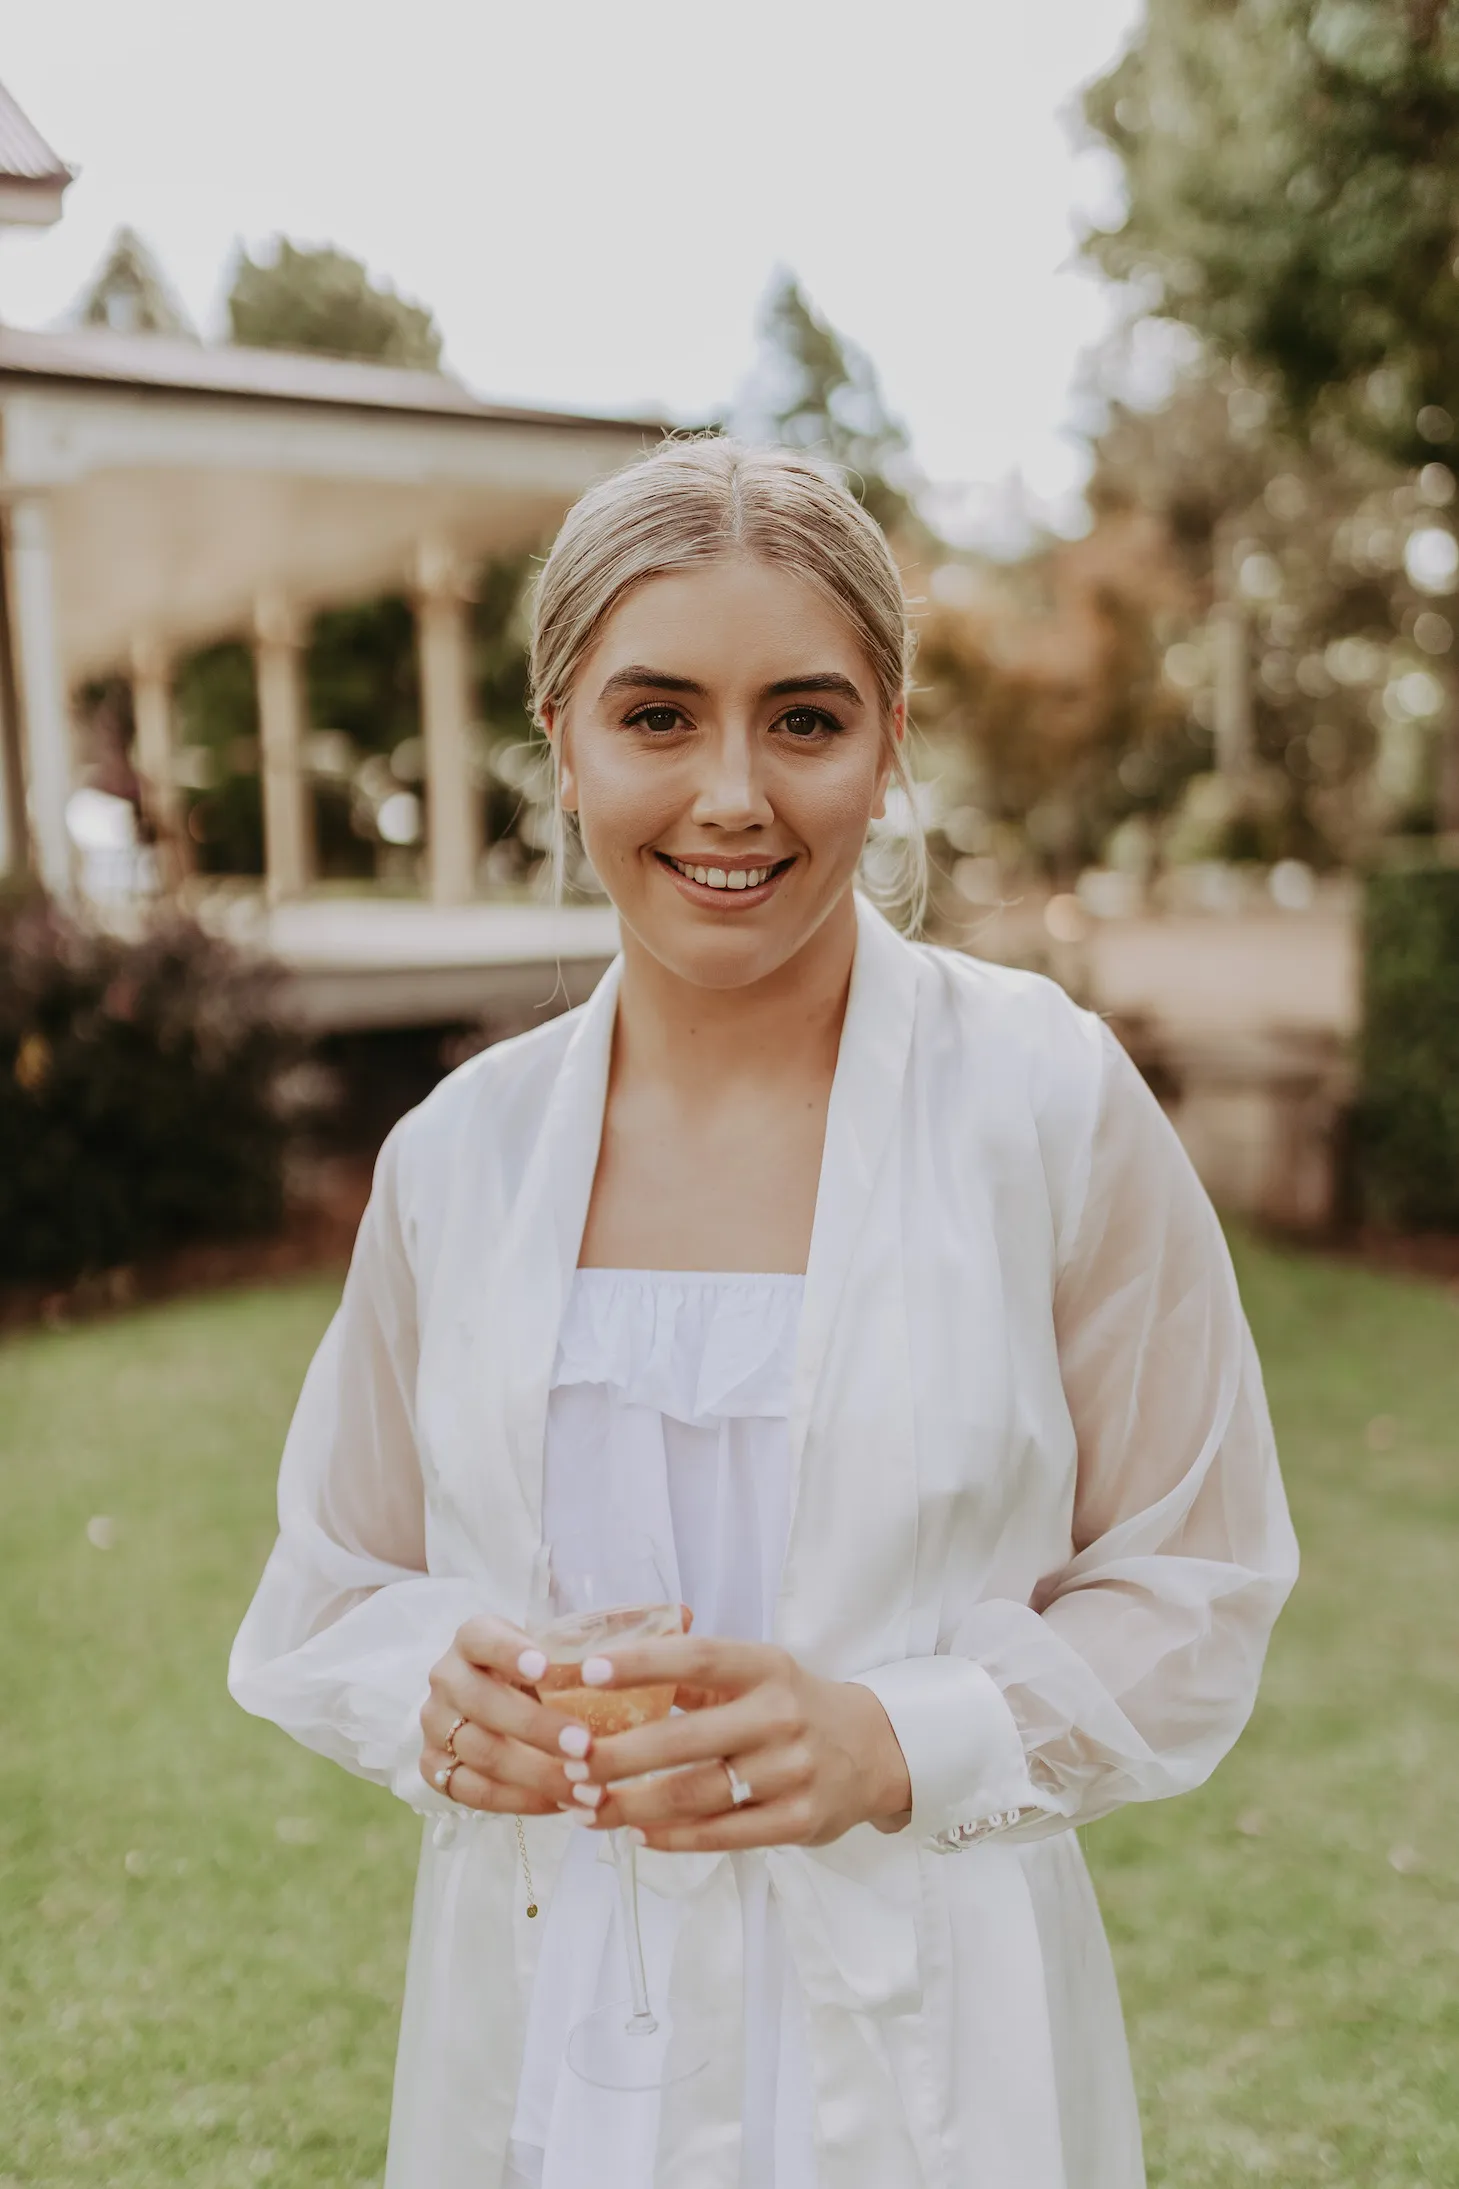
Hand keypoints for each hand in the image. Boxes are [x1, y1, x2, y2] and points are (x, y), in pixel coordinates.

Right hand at [419, 1614, 584, 1816]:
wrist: (494, 1701)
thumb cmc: (536, 1672)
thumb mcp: (551, 1650)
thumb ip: (578, 1653)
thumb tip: (635, 1655)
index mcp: (472, 1638)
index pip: (481, 1638)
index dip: (510, 1652)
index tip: (545, 1667)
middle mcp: (446, 1678)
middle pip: (484, 1703)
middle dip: (538, 1728)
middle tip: (585, 1746)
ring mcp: (435, 1724)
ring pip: (481, 1752)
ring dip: (538, 1774)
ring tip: (585, 1787)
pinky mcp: (433, 1766)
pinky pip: (474, 1791)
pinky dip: (520, 1801)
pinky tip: (560, 1803)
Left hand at [565, 1637, 912, 1850]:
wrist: (875, 1750)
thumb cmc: (793, 1706)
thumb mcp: (757, 1673)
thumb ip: (695, 1674)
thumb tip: (609, 1670)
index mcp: (766, 1668)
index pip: (698, 1658)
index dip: (643, 1663)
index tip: (589, 1671)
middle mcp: (781, 1717)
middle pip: (684, 1739)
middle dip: (616, 1756)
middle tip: (570, 1764)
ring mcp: (792, 1772)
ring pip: (695, 1794)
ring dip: (631, 1804)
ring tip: (587, 1807)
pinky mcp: (799, 1821)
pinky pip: (721, 1835)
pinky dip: (671, 1837)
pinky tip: (635, 1832)